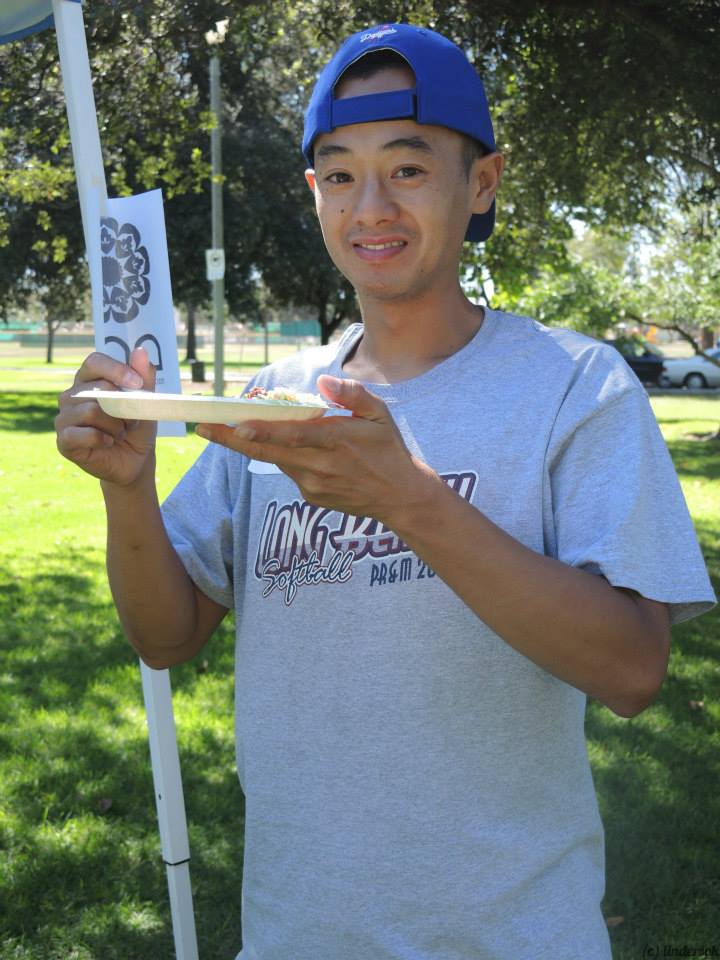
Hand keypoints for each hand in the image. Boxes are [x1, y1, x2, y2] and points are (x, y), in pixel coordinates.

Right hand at [55, 347, 156, 486]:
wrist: (134, 461)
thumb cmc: (136, 428)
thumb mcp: (146, 402)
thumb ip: (144, 377)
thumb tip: (140, 350)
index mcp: (89, 380)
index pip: (94, 362)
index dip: (116, 370)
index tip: (137, 383)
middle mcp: (72, 395)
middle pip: (97, 389)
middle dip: (123, 407)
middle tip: (132, 420)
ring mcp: (64, 418)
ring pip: (92, 411)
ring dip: (116, 425)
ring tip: (120, 433)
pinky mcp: (64, 440)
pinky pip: (84, 434)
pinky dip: (104, 439)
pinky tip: (108, 443)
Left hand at [195, 375, 439, 524]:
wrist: (400, 498)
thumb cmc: (390, 450)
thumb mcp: (381, 415)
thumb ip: (353, 395)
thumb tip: (324, 381)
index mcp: (337, 442)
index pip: (292, 436)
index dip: (262, 430)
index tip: (236, 423)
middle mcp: (320, 466)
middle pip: (267, 452)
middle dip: (231, 439)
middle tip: (201, 427)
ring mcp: (313, 485)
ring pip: (275, 460)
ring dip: (255, 443)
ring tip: (237, 425)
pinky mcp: (311, 497)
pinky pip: (290, 470)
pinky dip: (284, 456)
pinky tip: (292, 447)